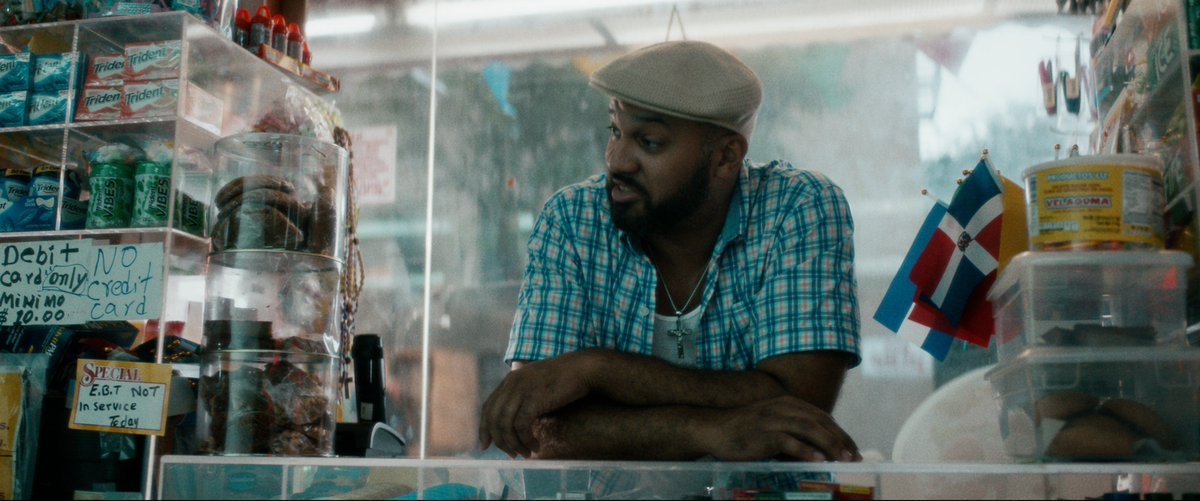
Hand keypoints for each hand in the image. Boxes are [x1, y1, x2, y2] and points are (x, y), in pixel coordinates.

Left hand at [479, 351, 596, 457]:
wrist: (583, 368)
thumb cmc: (564, 378)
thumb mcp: (536, 383)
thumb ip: (524, 396)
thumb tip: (517, 421)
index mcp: (510, 379)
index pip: (488, 406)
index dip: (484, 427)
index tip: (485, 444)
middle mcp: (511, 383)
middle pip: (493, 418)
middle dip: (499, 440)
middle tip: (510, 454)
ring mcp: (521, 390)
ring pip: (505, 424)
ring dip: (513, 444)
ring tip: (524, 454)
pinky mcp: (533, 399)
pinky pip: (522, 426)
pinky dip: (526, 440)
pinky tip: (535, 447)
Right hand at [700, 396, 860, 461]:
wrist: (715, 429)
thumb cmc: (745, 429)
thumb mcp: (773, 423)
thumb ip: (794, 430)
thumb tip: (819, 448)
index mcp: (789, 403)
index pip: (822, 417)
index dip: (839, 432)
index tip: (853, 447)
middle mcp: (784, 407)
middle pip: (820, 422)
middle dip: (840, 439)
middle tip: (855, 456)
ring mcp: (774, 419)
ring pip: (810, 430)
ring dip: (830, 444)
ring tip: (843, 458)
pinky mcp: (765, 434)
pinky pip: (790, 442)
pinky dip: (806, 451)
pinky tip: (818, 460)